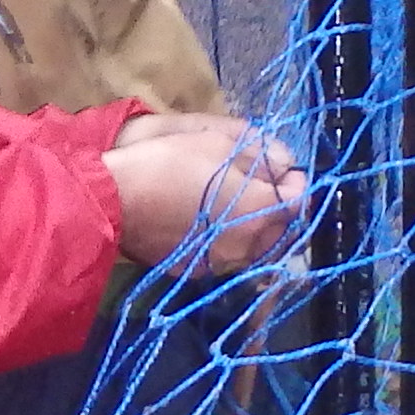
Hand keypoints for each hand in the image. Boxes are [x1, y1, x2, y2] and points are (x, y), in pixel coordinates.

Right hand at [103, 120, 308, 272]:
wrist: (113, 202)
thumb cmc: (168, 162)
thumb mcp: (216, 143)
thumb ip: (259, 156)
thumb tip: (286, 167)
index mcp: (258, 210)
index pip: (300, 203)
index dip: (298, 184)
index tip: (287, 172)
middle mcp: (247, 245)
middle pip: (283, 233)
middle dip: (282, 212)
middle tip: (268, 190)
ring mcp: (221, 263)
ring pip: (256, 251)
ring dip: (258, 231)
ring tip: (240, 208)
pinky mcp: (196, 271)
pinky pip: (227, 258)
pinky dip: (230, 243)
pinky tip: (212, 226)